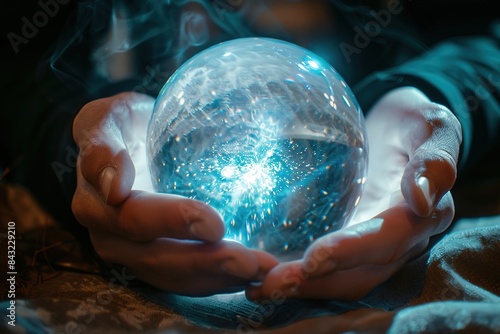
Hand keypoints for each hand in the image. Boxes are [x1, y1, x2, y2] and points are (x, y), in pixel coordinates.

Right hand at [72, 92, 276, 295]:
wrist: (122, 145)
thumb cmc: (120, 124)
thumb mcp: (106, 119)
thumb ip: (103, 148)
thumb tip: (115, 188)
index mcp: (96, 204)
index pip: (136, 220)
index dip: (174, 223)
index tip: (215, 225)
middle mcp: (110, 238)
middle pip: (158, 258)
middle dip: (206, 262)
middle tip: (249, 262)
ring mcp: (132, 256)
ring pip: (174, 277)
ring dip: (218, 278)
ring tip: (259, 273)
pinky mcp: (155, 262)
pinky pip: (185, 280)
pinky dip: (218, 282)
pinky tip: (250, 278)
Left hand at [246, 87, 461, 300]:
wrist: (399, 128)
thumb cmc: (414, 122)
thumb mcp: (432, 126)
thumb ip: (434, 158)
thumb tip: (421, 199)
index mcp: (423, 216)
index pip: (387, 240)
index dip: (352, 252)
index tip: (313, 259)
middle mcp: (400, 240)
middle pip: (361, 273)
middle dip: (317, 283)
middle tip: (269, 283)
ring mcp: (373, 244)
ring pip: (343, 278)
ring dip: (304, 287)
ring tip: (260, 286)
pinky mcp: (351, 237)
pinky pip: (329, 265)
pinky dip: (300, 274)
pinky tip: (264, 271)